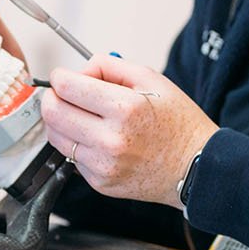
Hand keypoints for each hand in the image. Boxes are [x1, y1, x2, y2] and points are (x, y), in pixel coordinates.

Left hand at [40, 55, 218, 207]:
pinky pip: (72, 157)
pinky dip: (78, 144)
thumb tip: (79, 71)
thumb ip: (110, 66)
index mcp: (124, 109)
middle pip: (52, 113)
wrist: (196, 169)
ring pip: (56, 137)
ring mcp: (103, 165)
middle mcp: (110, 139)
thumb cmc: (178, 123)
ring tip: (82, 115)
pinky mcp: (100, 183)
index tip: (64, 76)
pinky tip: (98, 138)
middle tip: (65, 94)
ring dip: (61, 121)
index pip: (67, 87)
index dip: (60, 77)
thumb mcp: (152, 79)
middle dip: (53, 97)